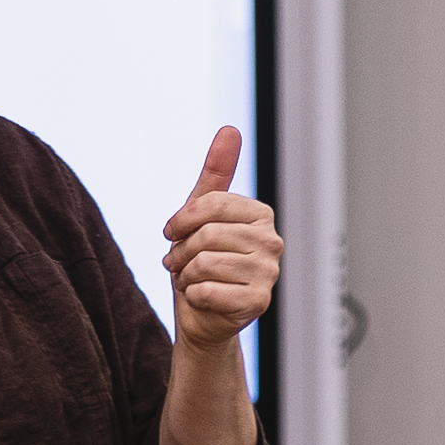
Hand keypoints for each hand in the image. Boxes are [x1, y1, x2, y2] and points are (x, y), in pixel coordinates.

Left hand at [159, 123, 279, 351]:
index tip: (172, 232)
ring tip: (191, 279)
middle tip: (180, 263)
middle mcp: (271, 242)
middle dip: (181, 251)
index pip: (212, 203)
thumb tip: (230, 130)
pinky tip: (202, 298)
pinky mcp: (259, 302)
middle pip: (206, 235)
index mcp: (260, 215)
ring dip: (185, 275)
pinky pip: (207, 291)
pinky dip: (193, 296)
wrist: (201, 314)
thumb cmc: (200, 263)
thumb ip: (216, 173)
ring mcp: (269, 273)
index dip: (181, 220)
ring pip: (205, 263)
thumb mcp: (201, 215)